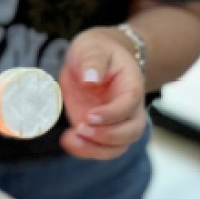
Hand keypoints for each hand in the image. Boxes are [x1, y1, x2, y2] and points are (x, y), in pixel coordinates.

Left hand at [58, 27, 146, 159]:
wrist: (95, 60)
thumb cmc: (96, 51)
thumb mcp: (92, 47)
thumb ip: (92, 60)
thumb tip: (90, 79)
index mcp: (131, 85)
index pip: (130, 104)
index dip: (112, 114)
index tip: (90, 115)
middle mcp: (129, 108)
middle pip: (132, 132)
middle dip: (107, 136)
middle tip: (81, 128)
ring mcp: (116, 123)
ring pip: (118, 147)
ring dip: (95, 149)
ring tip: (71, 140)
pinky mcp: (100, 131)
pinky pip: (100, 149)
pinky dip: (84, 150)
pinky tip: (67, 140)